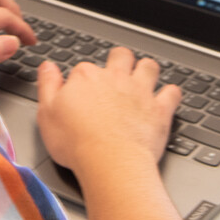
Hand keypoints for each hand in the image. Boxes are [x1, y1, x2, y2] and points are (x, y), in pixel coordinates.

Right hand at [35, 47, 180, 174]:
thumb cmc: (77, 143)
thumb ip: (48, 85)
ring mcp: (139, 92)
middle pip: (120, 56)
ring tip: (144, 76)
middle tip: (117, 71)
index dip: (83, 79)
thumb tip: (47, 67)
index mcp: (85, 77)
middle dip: (120, 59)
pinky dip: (171, 94)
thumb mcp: (47, 113)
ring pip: (149, 66)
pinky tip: (168, 96)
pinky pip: (172, 93)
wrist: (110, 163)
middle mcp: (114, 78)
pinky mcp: (159, 110)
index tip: (81, 91)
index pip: (84, 68)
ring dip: (147, 69)